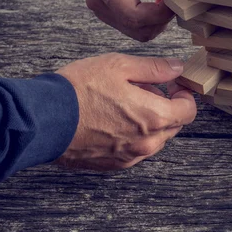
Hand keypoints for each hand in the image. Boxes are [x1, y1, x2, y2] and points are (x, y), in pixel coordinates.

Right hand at [55, 53, 195, 169]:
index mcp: (154, 118)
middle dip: (166, 107)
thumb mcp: (120, 66)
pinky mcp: (113, 164)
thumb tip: (177, 68)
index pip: (188, 111)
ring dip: (150, 123)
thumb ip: (154, 68)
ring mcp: (130, 156)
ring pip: (154, 140)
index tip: (172, 86)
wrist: (42, 119)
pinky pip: (135, 150)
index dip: (184, 95)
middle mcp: (147, 143)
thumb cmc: (80, 90)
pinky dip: (133, 136)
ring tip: (124, 104)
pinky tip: (112, 120)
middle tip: (143, 90)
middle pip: (173, 126)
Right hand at [85, 0, 174, 41]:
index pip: (132, 14)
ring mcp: (103, 10)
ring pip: (138, 32)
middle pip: (136, 28)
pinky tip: (158, 4)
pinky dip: (151, 21)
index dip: (159, 14)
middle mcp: (99, 1)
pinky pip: (135, 28)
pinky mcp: (111, 14)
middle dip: (161, 18)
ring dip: (158, 22)